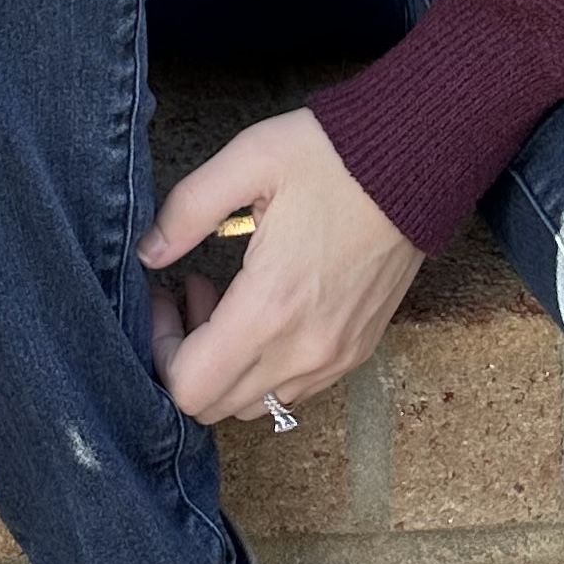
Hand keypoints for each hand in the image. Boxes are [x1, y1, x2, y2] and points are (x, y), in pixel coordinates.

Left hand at [138, 108, 422, 425]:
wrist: (416, 164)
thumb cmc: (331, 157)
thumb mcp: (247, 161)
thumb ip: (186, 211)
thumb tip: (147, 254)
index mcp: (271, 308)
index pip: (190, 387)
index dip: (159, 348)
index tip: (163, 293)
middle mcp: (305, 350)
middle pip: (216, 407)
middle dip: (185, 357)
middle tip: (188, 290)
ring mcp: (336, 358)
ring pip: (255, 404)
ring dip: (224, 365)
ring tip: (225, 297)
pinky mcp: (356, 351)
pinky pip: (292, 390)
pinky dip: (262, 365)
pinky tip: (264, 306)